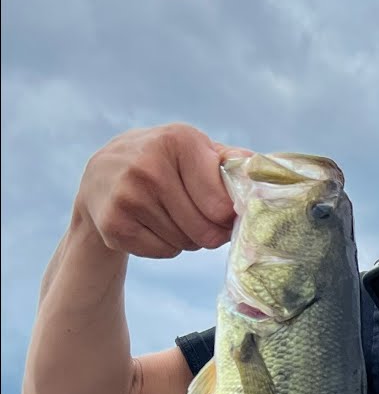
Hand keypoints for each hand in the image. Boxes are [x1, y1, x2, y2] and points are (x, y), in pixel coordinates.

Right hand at [75, 123, 250, 258]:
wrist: (101, 173)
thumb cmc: (164, 161)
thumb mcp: (193, 148)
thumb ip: (230, 159)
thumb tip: (262, 169)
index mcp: (177, 141)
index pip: (222, 205)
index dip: (229, 216)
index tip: (225, 212)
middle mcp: (149, 166)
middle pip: (205, 230)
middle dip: (212, 232)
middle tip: (204, 220)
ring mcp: (128, 196)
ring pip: (185, 243)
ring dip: (189, 239)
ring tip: (176, 218)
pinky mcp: (113, 225)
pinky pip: (164, 252)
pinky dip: (167, 247)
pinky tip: (155, 225)